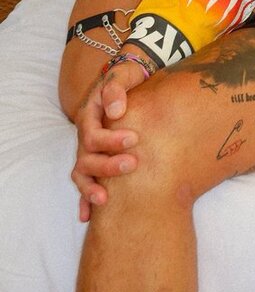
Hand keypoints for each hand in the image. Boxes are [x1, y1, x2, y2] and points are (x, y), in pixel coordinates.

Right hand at [71, 59, 145, 220]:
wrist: (134, 78)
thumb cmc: (129, 76)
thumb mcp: (122, 75)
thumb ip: (116, 88)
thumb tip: (115, 111)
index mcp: (89, 114)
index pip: (92, 134)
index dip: (110, 140)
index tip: (134, 139)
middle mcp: (85, 134)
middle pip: (87, 156)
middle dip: (107, 165)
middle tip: (133, 164)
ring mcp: (88, 149)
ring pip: (82, 172)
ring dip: (91, 188)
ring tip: (104, 200)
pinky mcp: (97, 158)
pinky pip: (86, 180)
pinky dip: (85, 198)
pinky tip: (87, 216)